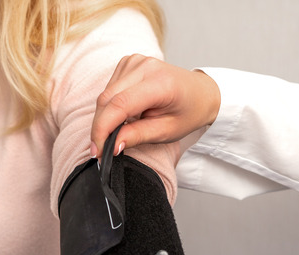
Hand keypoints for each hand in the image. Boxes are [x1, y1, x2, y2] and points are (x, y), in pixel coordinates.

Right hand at [90, 55, 220, 156]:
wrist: (201, 93)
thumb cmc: (188, 112)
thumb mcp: (167, 131)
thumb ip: (138, 136)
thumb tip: (112, 144)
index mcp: (160, 83)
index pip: (120, 104)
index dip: (103, 129)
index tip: (97, 150)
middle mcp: (146, 67)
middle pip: (107, 99)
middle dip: (100, 127)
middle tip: (101, 149)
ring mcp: (136, 61)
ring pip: (105, 94)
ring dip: (105, 117)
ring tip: (119, 131)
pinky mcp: (129, 62)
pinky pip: (109, 87)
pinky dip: (110, 105)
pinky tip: (124, 114)